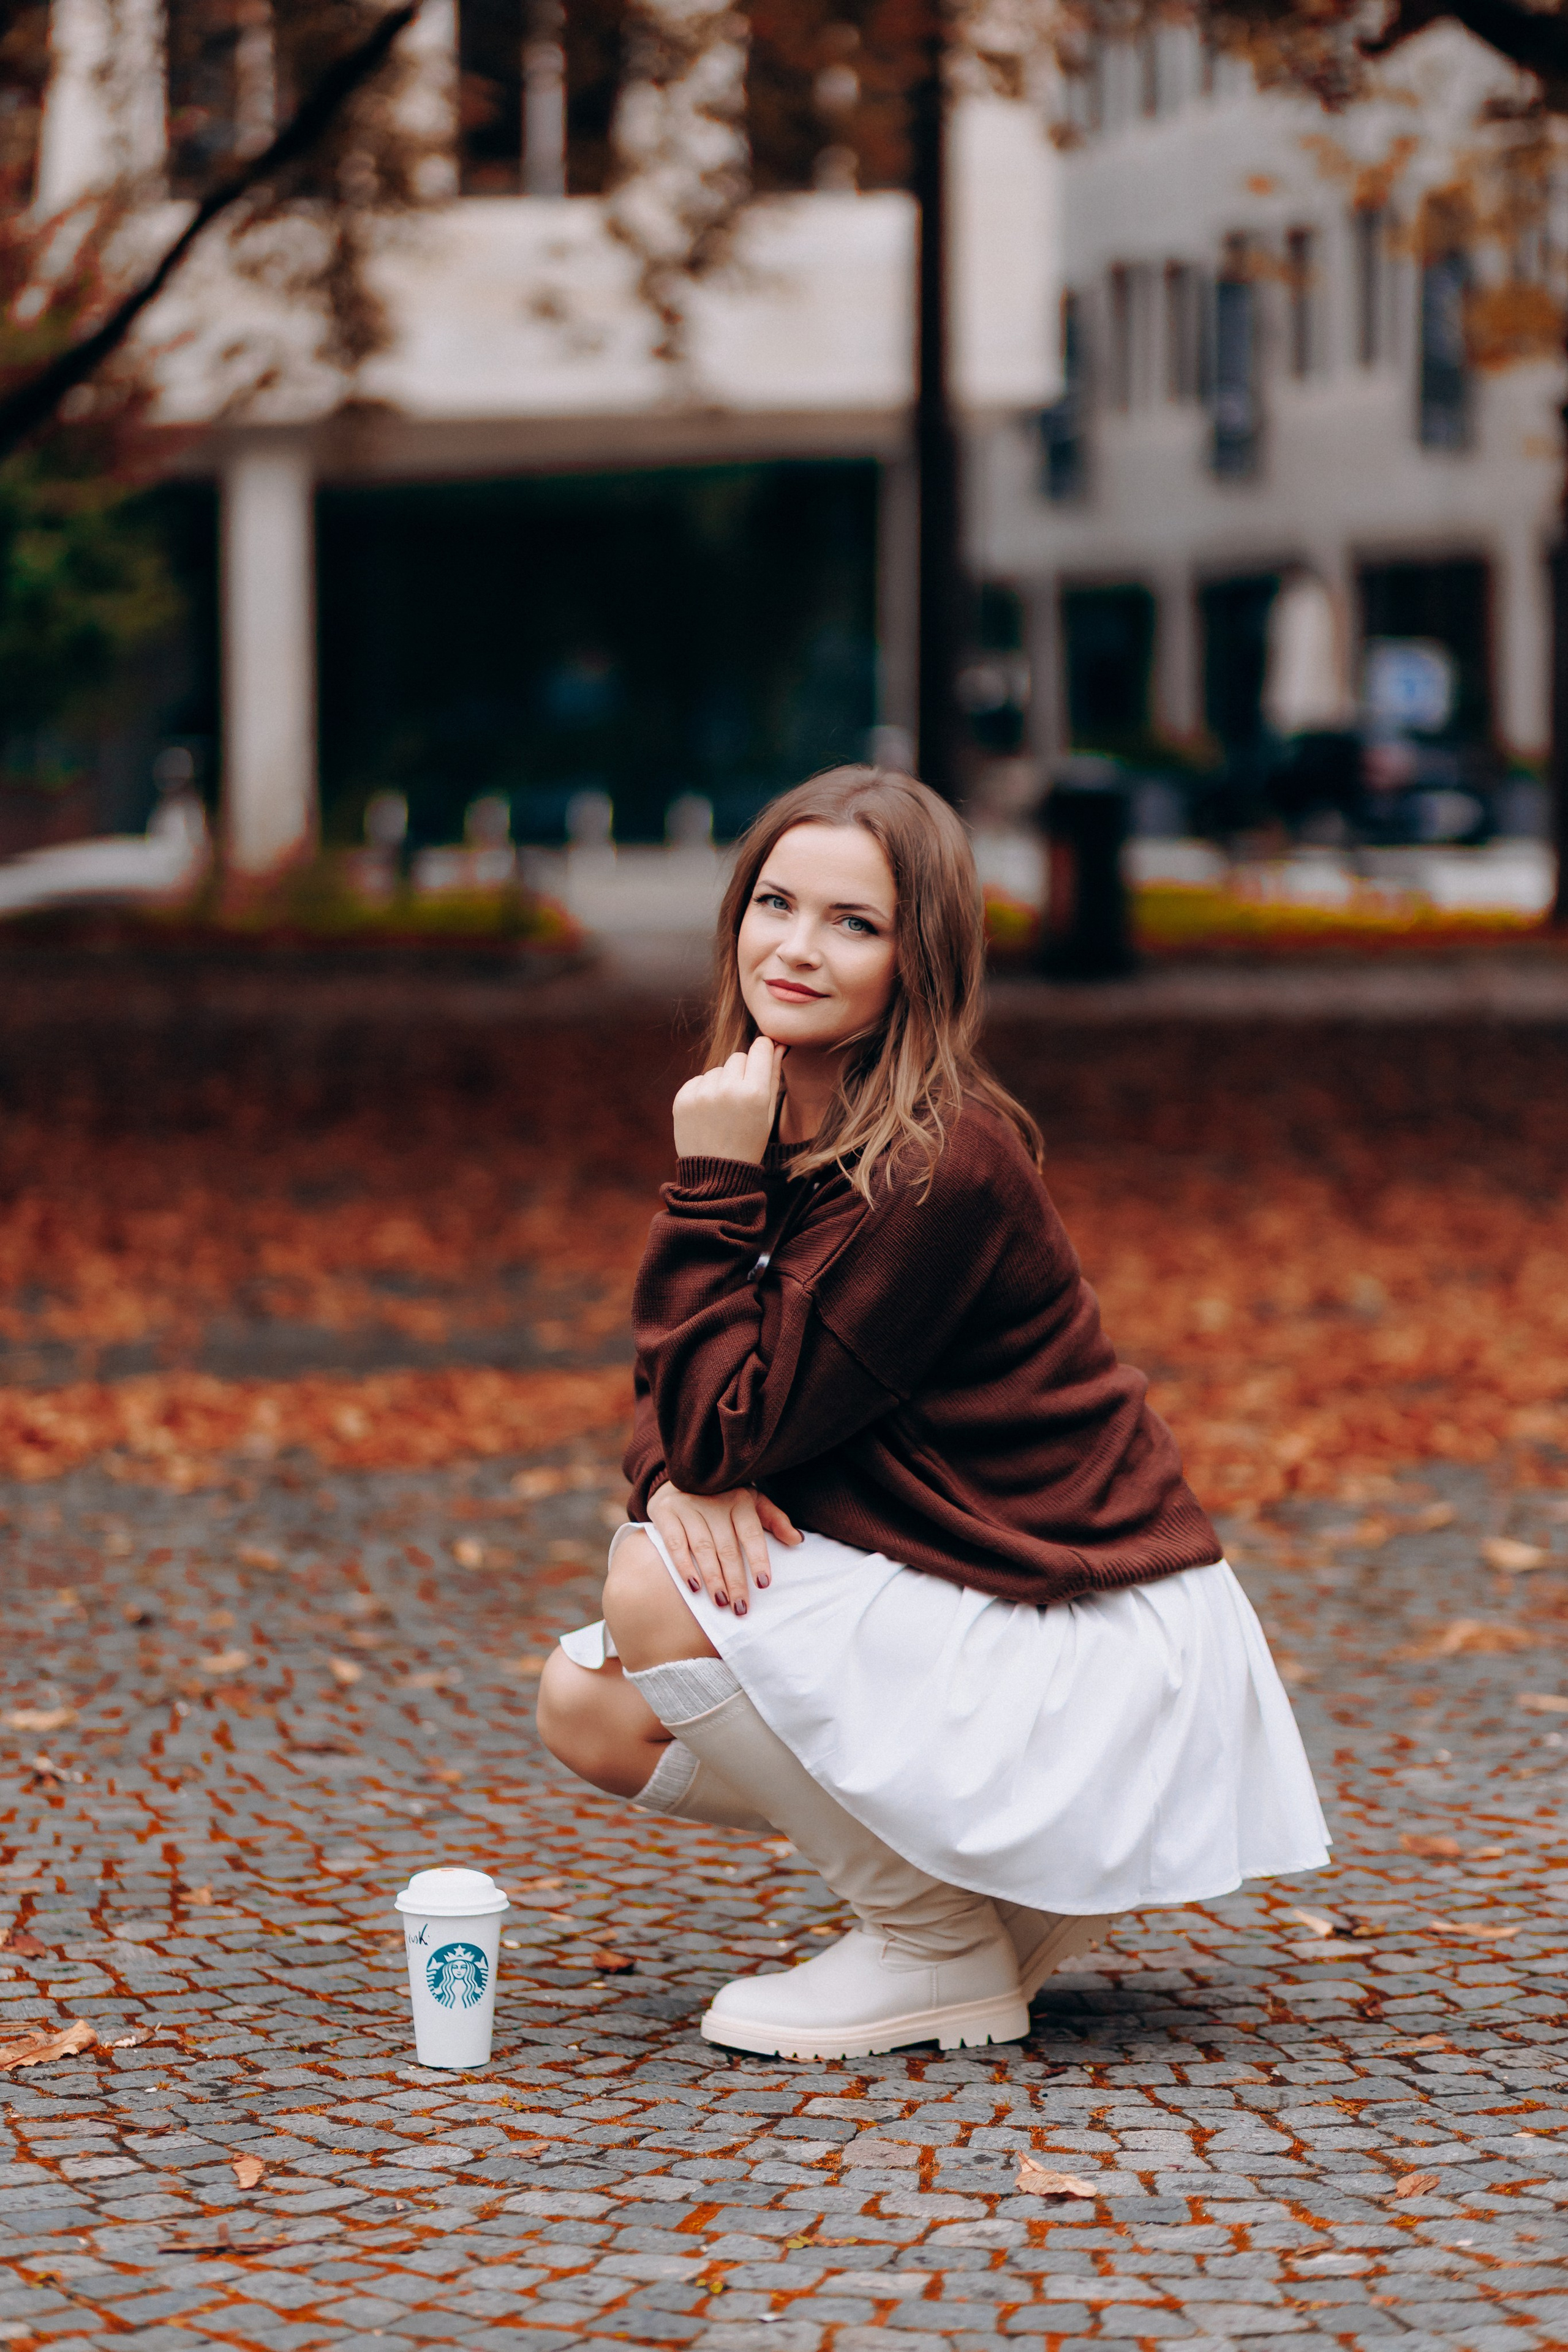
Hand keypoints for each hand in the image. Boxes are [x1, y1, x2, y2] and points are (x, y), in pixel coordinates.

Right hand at [648, 1481, 802, 1616]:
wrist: (683, 1473)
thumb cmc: (724, 1496)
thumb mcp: (753, 1501)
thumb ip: (775, 1520)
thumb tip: (797, 1540)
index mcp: (740, 1501)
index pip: (751, 1533)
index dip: (758, 1559)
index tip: (763, 1584)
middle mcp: (714, 1503)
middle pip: (727, 1547)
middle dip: (735, 1580)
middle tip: (740, 1607)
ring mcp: (689, 1507)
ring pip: (703, 1548)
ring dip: (712, 1578)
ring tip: (721, 1602)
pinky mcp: (666, 1513)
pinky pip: (675, 1544)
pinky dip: (684, 1566)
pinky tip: (694, 1587)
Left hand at [672, 1035, 783, 1164]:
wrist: (715, 1174)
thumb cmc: (748, 1143)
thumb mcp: (767, 1113)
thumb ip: (772, 1076)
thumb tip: (776, 1045)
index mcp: (754, 1093)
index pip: (760, 1048)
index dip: (764, 1050)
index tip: (763, 1054)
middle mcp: (727, 1089)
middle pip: (738, 1057)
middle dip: (742, 1072)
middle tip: (741, 1099)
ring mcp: (702, 1094)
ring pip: (717, 1070)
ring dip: (721, 1084)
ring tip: (723, 1111)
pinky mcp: (683, 1099)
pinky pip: (698, 1081)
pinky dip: (703, 1092)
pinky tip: (708, 1114)